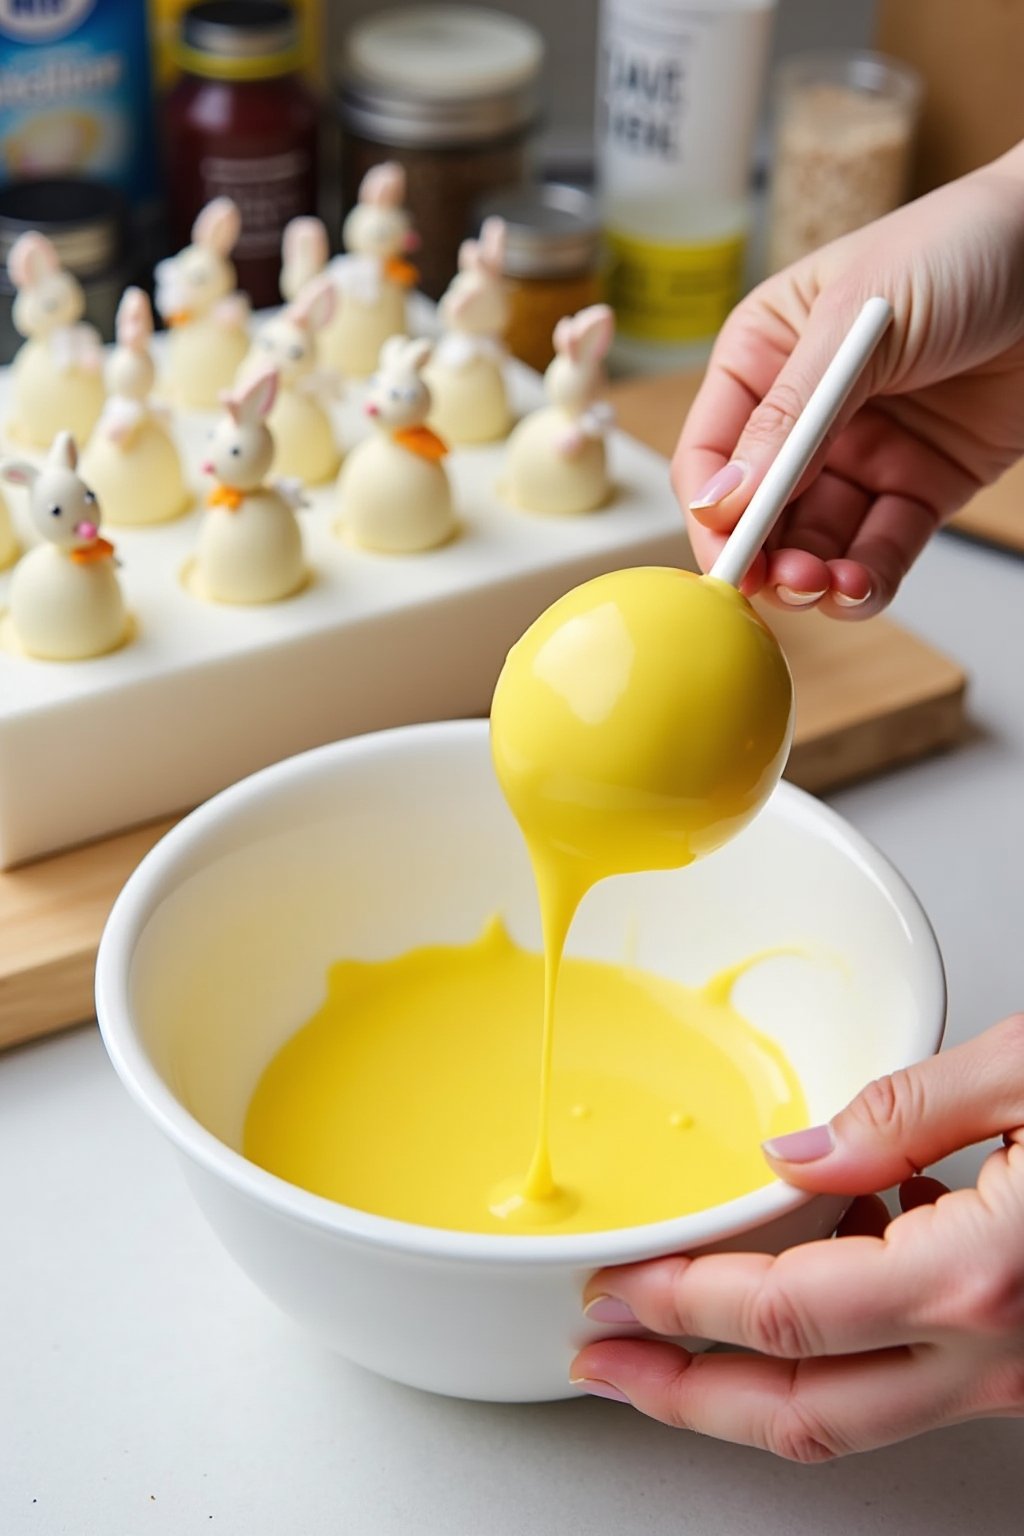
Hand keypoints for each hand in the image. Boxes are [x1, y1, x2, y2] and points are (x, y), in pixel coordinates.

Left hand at [571, 1015, 1023, 1459]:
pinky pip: (916, 1383)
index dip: (680, 1303)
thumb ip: (905, 1110)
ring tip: (680, 1339)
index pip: (782, 1312)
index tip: (614, 1286)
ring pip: (858, 1418)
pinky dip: (841, 1353)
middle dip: (683, 1397)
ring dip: (756, 1388)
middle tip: (603, 1362)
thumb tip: (797, 1152)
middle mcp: (996, 1354)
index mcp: (974, 1276)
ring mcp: (1019, 1373)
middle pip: (802, 1414)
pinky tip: (819, 1278)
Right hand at [674, 145, 1023, 617]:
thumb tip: (726, 498)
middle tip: (780, 582)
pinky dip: (867, 578)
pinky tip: (860, 587)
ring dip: (813, 576)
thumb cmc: (961, 246)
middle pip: (760, 509)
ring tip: (826, 587)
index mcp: (765, 355)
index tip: (727, 553)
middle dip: (765, 554)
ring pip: (817, 539)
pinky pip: (881, 548)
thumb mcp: (858, 320)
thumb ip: (792, 415)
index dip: (714, 509)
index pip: (713, 450)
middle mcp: (806, 413)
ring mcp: (863, 452)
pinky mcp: (921, 485)